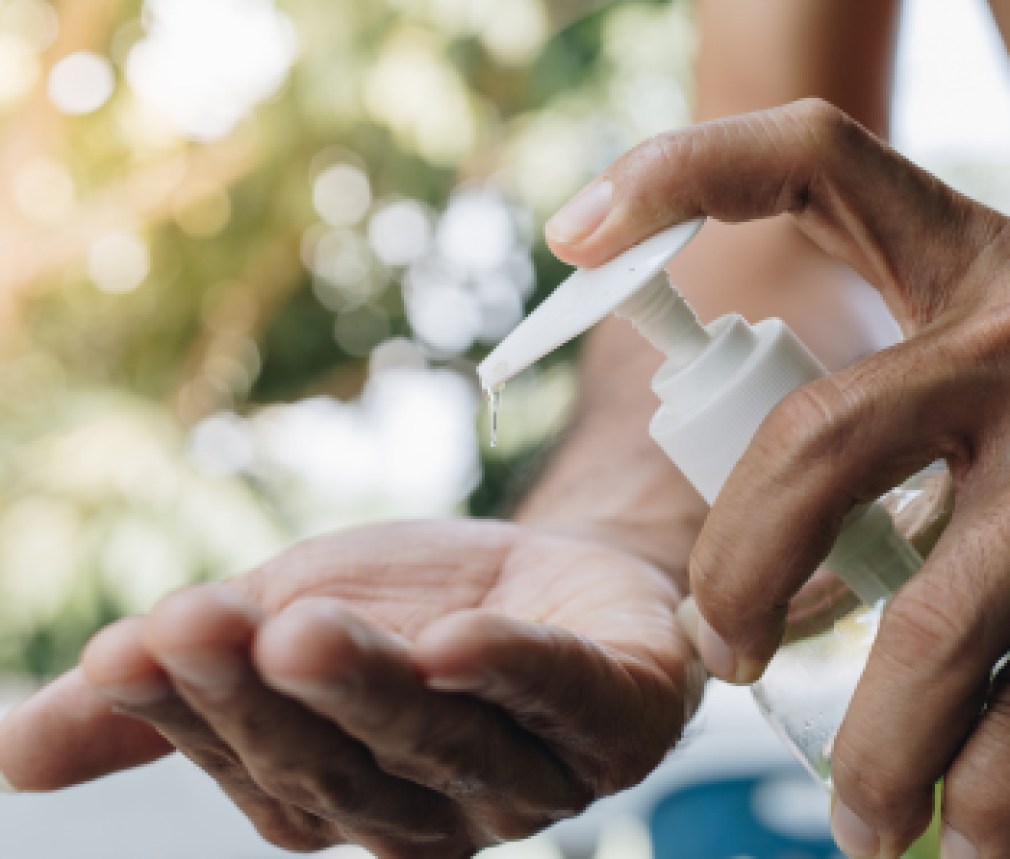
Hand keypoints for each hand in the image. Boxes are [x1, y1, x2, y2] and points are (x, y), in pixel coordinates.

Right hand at [0, 519, 701, 857]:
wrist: (549, 567)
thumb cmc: (410, 608)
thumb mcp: (280, 628)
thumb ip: (177, 695)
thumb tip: (12, 755)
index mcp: (353, 796)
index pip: (264, 773)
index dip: (195, 715)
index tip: (131, 646)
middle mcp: (444, 807)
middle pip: (348, 767)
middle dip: (268, 699)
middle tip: (196, 625)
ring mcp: (540, 770)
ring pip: (447, 739)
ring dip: (370, 686)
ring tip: (298, 624)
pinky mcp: (622, 713)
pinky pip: (568, 698)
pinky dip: (515, 670)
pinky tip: (460, 638)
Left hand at [547, 97, 1009, 856]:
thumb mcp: (962, 305)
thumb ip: (829, 316)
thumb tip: (601, 267)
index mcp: (967, 259)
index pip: (807, 162)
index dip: (682, 173)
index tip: (576, 241)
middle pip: (819, 450)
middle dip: (743, 570)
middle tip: (721, 663)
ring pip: (943, 623)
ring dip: (890, 745)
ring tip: (860, 823)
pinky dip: (1003, 784)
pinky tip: (976, 830)